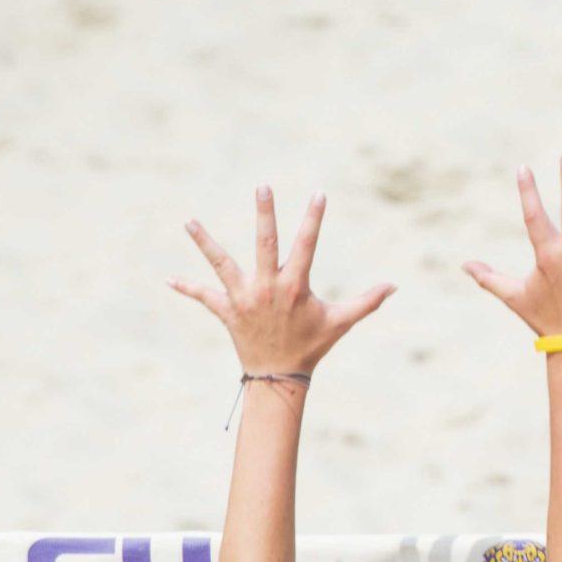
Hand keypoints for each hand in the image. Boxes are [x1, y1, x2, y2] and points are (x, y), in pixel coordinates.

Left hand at [172, 188, 394, 376]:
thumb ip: (367, 302)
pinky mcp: (226, 311)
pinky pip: (203, 297)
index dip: (314, 219)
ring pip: (221, 265)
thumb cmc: (312, 345)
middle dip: (264, 214)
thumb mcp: (341, 322)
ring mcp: (243, 299)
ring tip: (189, 221)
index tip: (319, 194)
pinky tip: (167, 279)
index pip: (307, 245)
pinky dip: (185, 288)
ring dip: (205, 242)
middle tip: (262, 186)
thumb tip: (395, 286)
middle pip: (264, 243)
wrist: (278, 376)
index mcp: (294, 286)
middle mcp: (267, 288)